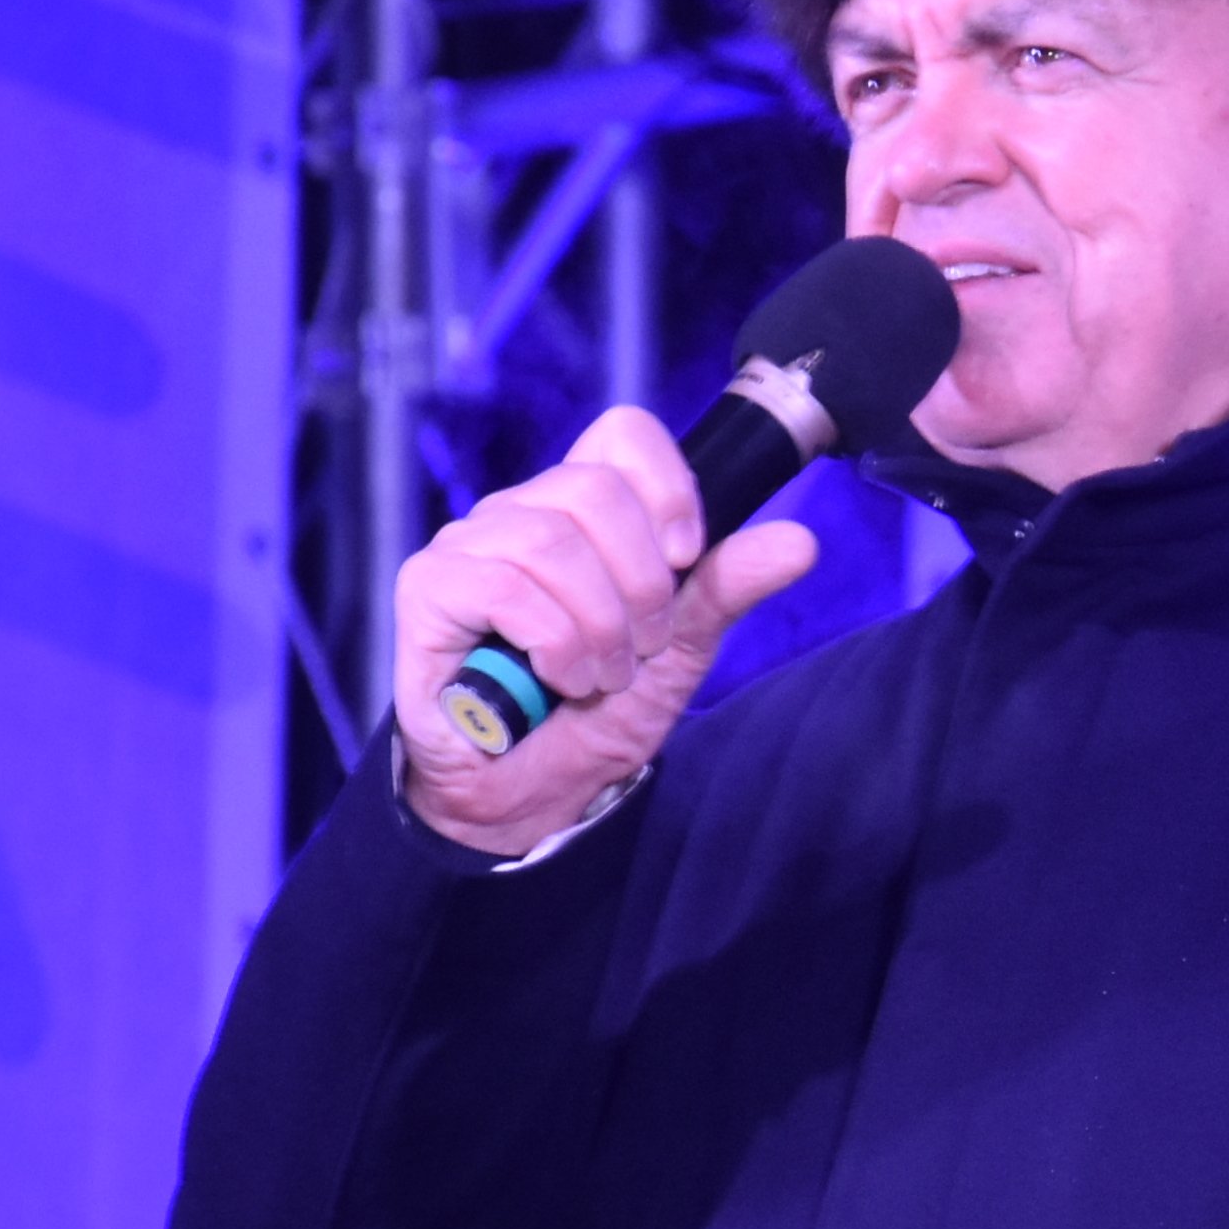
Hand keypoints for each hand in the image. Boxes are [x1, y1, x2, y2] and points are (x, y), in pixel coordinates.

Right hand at [388, 405, 819, 855]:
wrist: (529, 795)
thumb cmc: (593, 717)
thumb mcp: (679, 652)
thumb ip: (725, 588)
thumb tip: (800, 540)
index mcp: (580, 510)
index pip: (621, 433)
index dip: (666, 487)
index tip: (683, 559)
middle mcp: (519, 512)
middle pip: (594, 489)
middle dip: (641, 584)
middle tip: (644, 646)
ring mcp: (468, 545)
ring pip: (551, 541)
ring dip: (598, 625)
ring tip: (603, 675)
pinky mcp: (428, 589)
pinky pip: (502, 585)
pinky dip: (552, 641)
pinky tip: (561, 678)